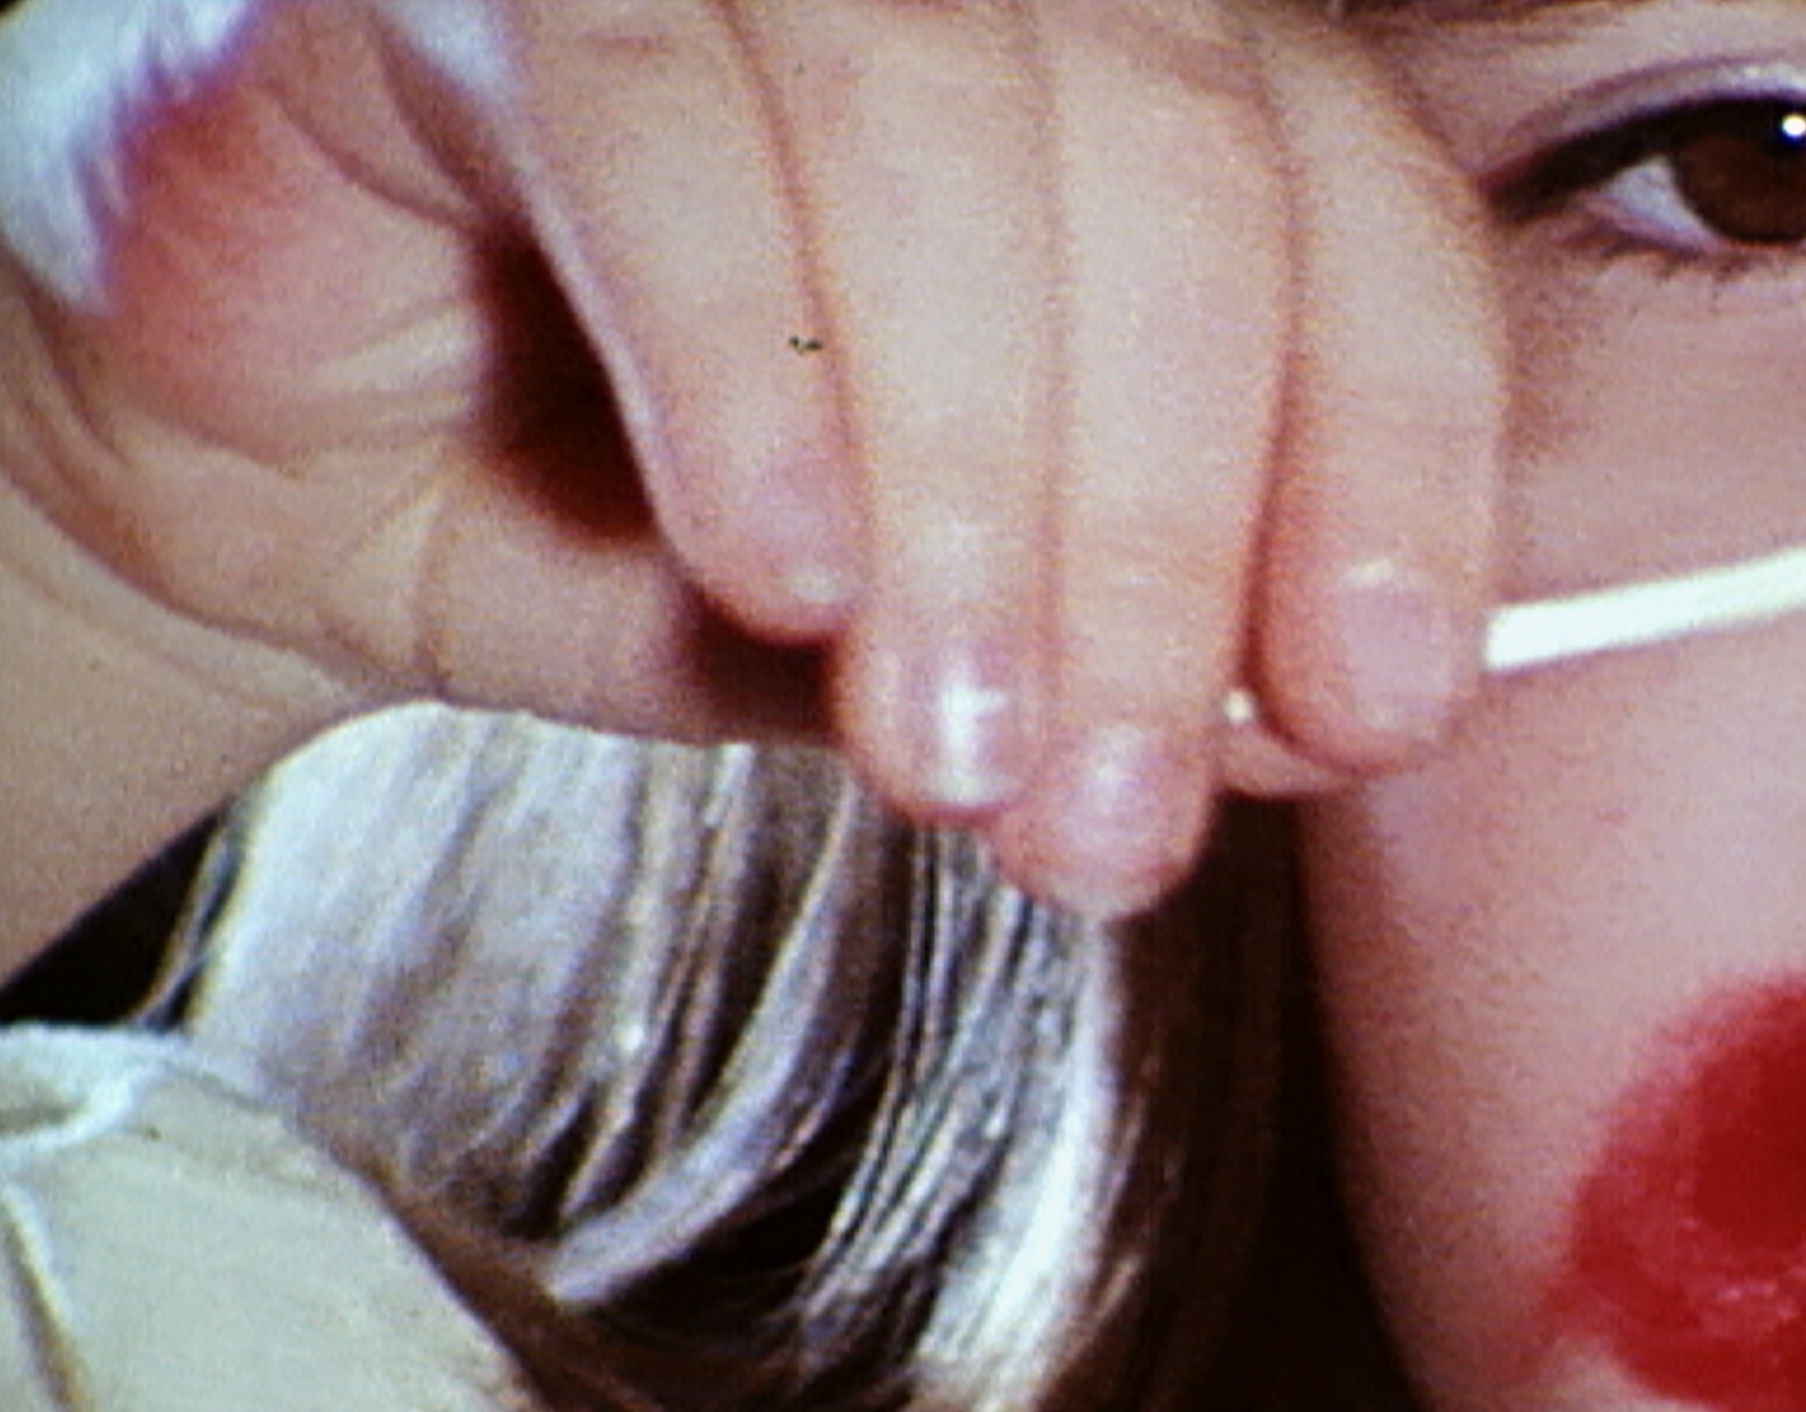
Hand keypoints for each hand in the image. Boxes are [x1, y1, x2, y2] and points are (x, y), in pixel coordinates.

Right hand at [0, 0, 1503, 918]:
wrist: (294, 494)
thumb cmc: (665, 532)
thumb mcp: (962, 641)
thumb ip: (1157, 653)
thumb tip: (1327, 717)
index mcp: (1162, 93)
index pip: (1369, 225)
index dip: (1399, 475)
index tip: (1374, 716)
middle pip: (1184, 183)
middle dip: (1167, 537)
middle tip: (1107, 811)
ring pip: (942, 133)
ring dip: (973, 478)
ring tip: (945, 741)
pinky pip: (657, 120)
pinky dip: (745, 362)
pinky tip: (777, 576)